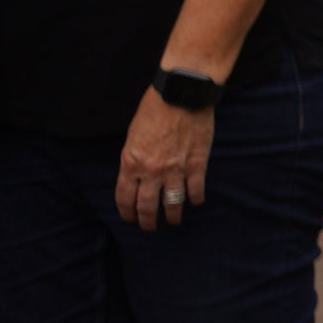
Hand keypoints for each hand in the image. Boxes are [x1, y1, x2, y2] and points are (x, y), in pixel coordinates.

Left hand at [116, 90, 214, 231]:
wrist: (181, 95)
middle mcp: (151, 171)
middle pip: (147, 207)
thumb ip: (134, 158)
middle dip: (147, 222)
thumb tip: (137, 174)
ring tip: (174, 221)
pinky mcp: (196, 164)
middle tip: (150, 227)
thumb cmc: (154, 109)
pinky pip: (195, 189)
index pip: (125, 198)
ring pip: (172, 203)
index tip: (130, 219)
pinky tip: (196, 202)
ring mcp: (175, 169)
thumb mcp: (133, 135)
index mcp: (131, 163)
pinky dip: (195, 199)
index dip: (127, 213)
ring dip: (172, 216)